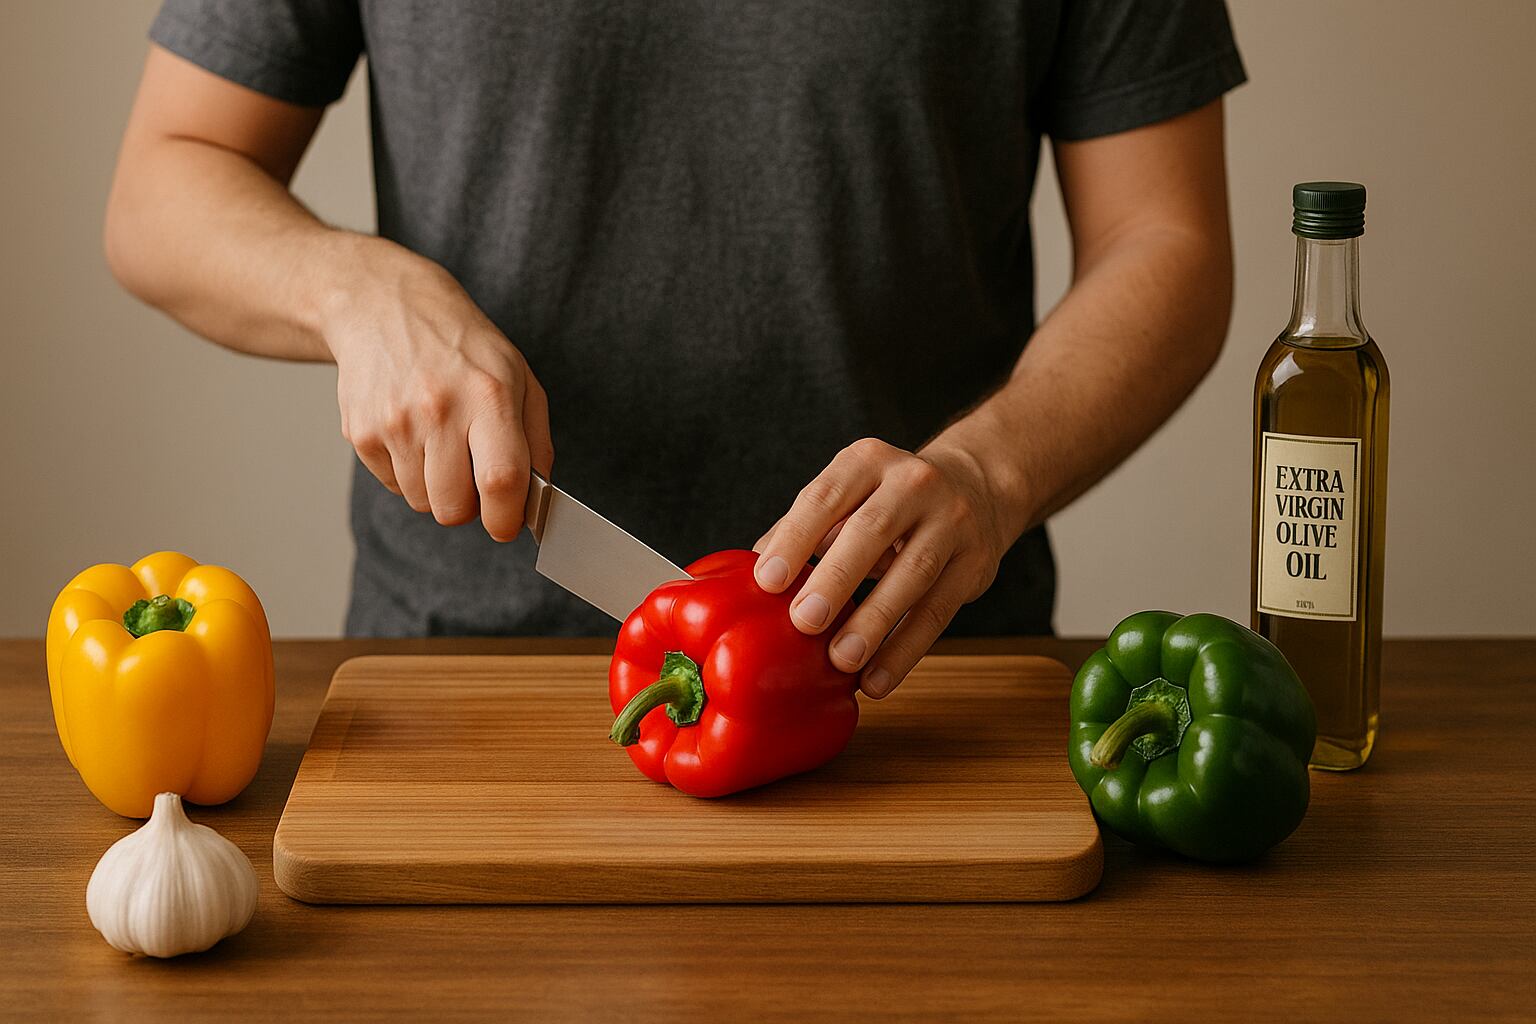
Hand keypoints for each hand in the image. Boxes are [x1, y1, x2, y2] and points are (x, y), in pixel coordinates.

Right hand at [323, 241, 553, 540]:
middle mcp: (438, 408)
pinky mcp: (360, 432)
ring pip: (422, 503)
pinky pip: (393, 485)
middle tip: (472, 478)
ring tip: (439, 443)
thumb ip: (536, 441)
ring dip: (436, 488)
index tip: (507, 524)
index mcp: (488, 395)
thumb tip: (536, 501)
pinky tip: (411, 431)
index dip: (506, 518)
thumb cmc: (460, 346)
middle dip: (467, 507)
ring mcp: (394, 422)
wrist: (382, 306)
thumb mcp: (518, 376)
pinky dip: (406, 472)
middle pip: (453, 508)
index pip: (500, 480)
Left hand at [752, 438, 1015, 698]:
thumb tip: (743, 577)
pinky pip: (938, 612)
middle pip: (873, 531)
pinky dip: (905, 651)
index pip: (825, 496)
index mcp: (867, 461)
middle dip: (836, 578)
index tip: (767, 582)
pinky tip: (877, 680)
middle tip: (805, 621)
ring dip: (875, 622)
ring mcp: (952, 521)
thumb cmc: (888, 500)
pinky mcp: (975, 563)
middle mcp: (914, 483)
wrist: (977, 486)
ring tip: (841, 661)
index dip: (795, 538)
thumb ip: (799, 530)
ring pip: (914, 573)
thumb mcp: (847, 497)